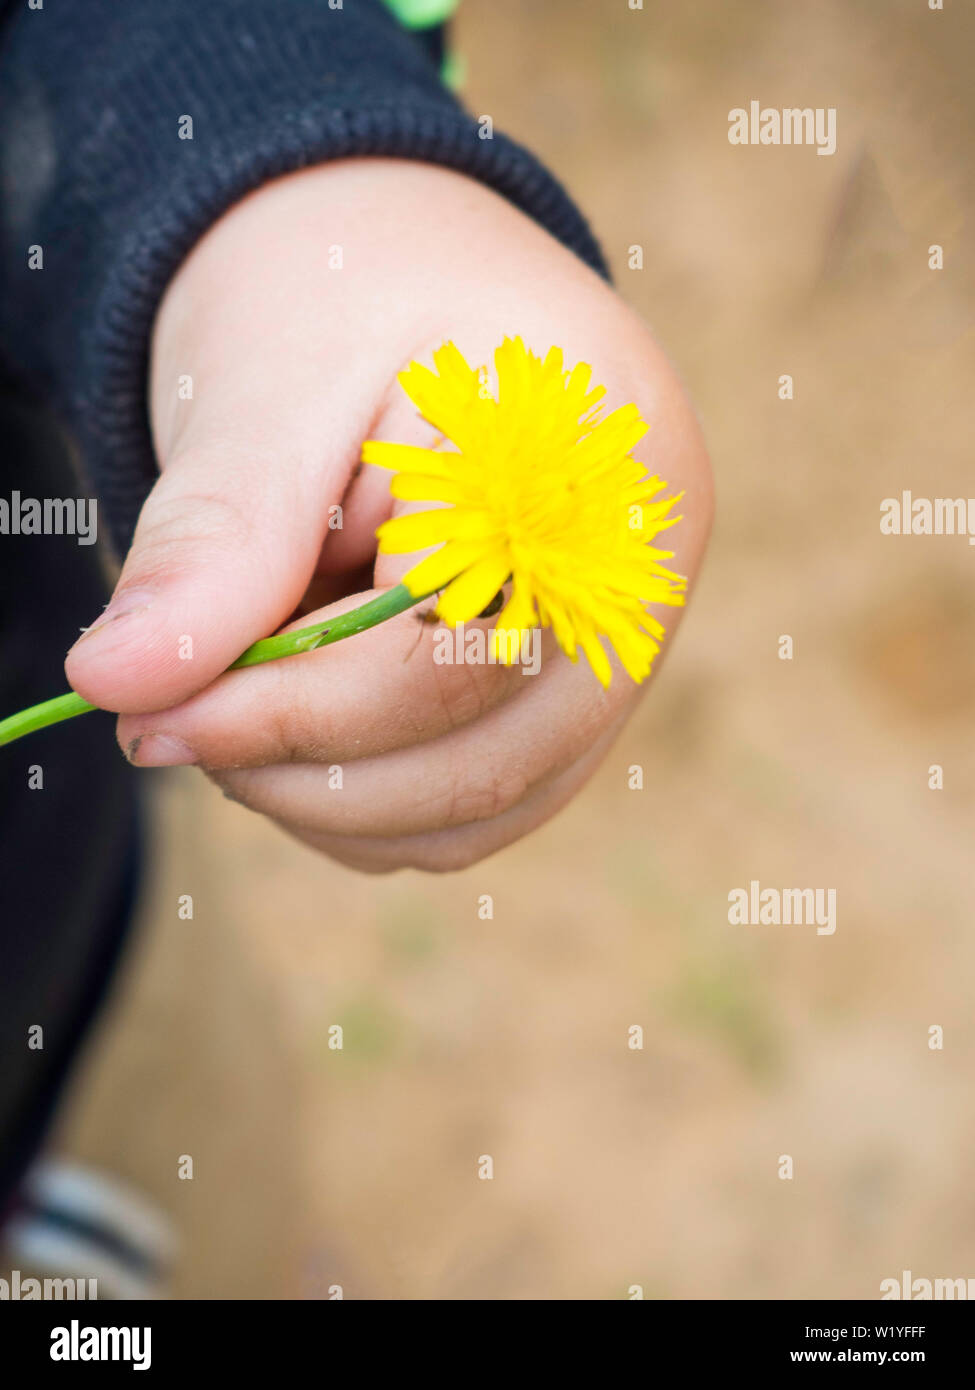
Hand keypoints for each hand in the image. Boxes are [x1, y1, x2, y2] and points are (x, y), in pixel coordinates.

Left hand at [65, 159, 711, 871]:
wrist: (404, 270)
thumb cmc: (343, 298)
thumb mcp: (270, 390)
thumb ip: (215, 541)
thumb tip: (113, 680)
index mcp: (593, 471)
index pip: (446, 658)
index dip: (289, 711)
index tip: (144, 715)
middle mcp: (638, 579)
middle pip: (478, 761)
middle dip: (302, 767)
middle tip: (165, 724)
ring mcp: (619, 647)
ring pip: (479, 811)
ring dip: (333, 796)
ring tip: (233, 700)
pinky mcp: (578, 693)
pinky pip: (482, 807)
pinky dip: (373, 799)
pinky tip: (297, 721)